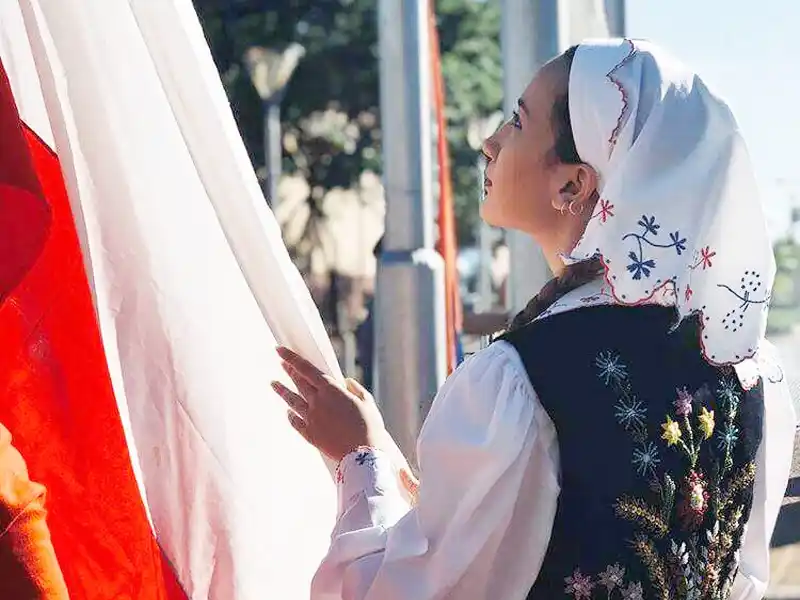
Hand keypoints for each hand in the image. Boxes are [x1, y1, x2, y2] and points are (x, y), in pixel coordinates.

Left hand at [272, 346, 387, 461]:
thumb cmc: (369, 426)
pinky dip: (291, 416)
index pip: (306, 369)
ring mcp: (312, 419)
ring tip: (273, 383)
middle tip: (280, 363)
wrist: (363, 454)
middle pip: (299, 383)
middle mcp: (317, 402)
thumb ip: (356, 389)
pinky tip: (288, 412)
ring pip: (292, 401)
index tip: (280, 350)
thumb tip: (346, 382)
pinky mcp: (311, 435)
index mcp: (331, 390)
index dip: (292, 358)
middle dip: (289, 371)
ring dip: (282, 391)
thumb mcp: (367, 402)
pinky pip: (296, 422)